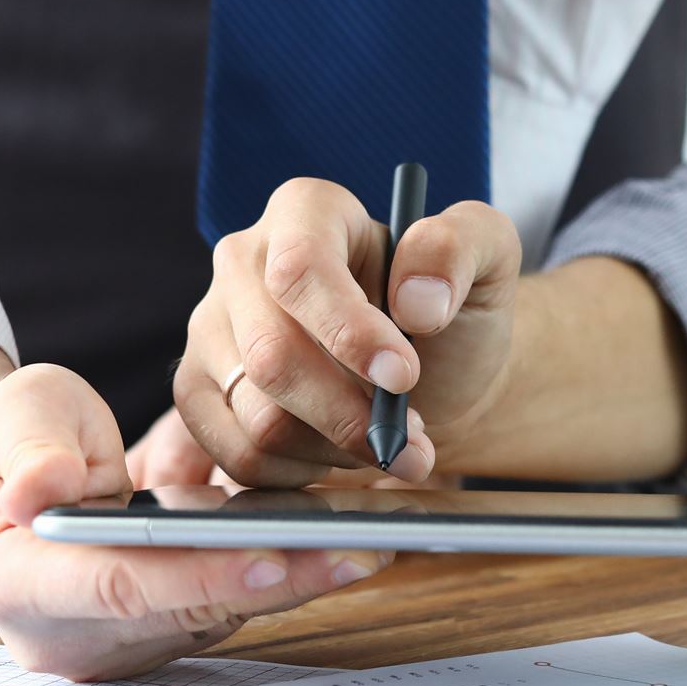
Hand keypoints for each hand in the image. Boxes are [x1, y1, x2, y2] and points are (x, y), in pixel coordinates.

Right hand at [0, 333, 386, 680]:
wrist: (9, 470)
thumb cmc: (6, 440)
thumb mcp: (8, 417)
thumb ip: (29, 449)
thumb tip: (44, 489)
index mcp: (22, 586)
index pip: (118, 588)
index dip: (197, 577)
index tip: (269, 558)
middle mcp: (79, 634)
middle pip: (192, 609)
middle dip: (283, 579)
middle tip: (364, 548)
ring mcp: (130, 638)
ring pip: (229, 609)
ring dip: (306, 573)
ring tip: (383, 533)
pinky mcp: (174, 624)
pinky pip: (240, 596)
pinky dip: (295, 561)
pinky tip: (357, 526)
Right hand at [175, 178, 521, 486]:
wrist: (429, 372)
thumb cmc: (451, 310)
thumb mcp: (488, 257)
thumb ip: (461, 247)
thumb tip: (416, 298)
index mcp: (305, 211)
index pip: (300, 269)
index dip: (348, 332)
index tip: (402, 377)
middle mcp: (242, 260)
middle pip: (271, 356)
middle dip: (350, 414)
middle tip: (412, 439)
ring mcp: (211, 328)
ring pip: (257, 415)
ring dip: (336, 450)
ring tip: (388, 445)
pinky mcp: (198, 390)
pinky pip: (236, 454)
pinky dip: (301, 473)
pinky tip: (338, 456)